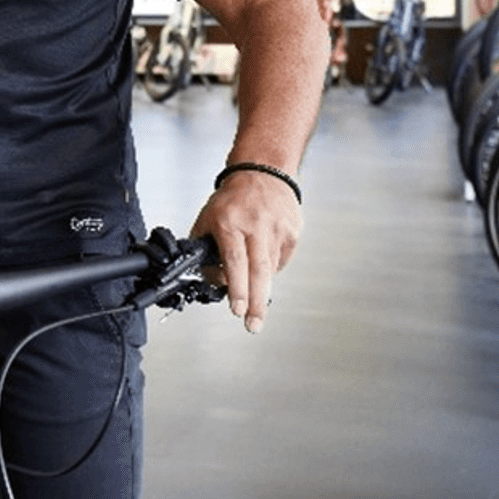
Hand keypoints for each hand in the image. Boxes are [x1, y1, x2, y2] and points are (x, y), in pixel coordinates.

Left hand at [189, 169, 302, 332]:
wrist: (262, 172)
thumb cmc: (232, 199)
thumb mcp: (208, 218)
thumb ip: (206, 249)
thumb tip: (212, 279)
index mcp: (230, 222)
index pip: (234, 260)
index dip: (236, 287)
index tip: (236, 309)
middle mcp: (255, 225)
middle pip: (258, 271)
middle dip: (255, 302)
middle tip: (252, 325)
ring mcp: (277, 229)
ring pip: (270, 269)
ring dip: (261, 289)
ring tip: (255, 306)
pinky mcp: (293, 232)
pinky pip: (280, 260)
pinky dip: (270, 268)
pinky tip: (262, 258)